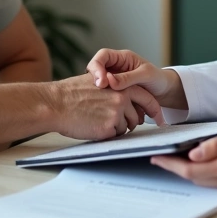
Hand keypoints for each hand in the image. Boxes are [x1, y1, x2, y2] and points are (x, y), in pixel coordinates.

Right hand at [50, 74, 164, 138]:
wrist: (56, 104)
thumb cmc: (71, 94)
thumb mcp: (98, 83)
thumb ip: (115, 89)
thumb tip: (128, 102)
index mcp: (120, 85)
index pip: (146, 98)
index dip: (154, 110)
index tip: (161, 119)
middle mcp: (122, 98)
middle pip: (138, 116)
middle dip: (133, 121)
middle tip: (126, 124)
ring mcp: (116, 113)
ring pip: (126, 127)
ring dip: (117, 127)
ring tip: (98, 120)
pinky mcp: (108, 127)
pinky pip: (115, 135)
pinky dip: (107, 133)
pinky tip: (93, 126)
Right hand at [87, 48, 185, 109]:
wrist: (164, 92)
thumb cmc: (158, 79)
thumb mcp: (145, 76)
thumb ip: (128, 78)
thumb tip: (109, 81)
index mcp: (121, 58)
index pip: (102, 56)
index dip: (97, 66)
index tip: (101, 81)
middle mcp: (115, 68)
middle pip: (96, 70)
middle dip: (94, 80)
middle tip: (99, 90)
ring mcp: (113, 81)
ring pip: (98, 83)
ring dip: (98, 91)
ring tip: (103, 101)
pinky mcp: (114, 93)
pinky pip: (104, 95)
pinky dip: (104, 101)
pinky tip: (107, 107)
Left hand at [150, 126, 216, 191]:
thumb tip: (194, 153)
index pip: (192, 169)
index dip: (172, 164)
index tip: (157, 157)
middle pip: (194, 177)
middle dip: (175, 168)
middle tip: (160, 157)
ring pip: (202, 181)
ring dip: (186, 172)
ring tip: (173, 159)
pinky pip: (213, 182)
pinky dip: (200, 174)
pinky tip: (196, 164)